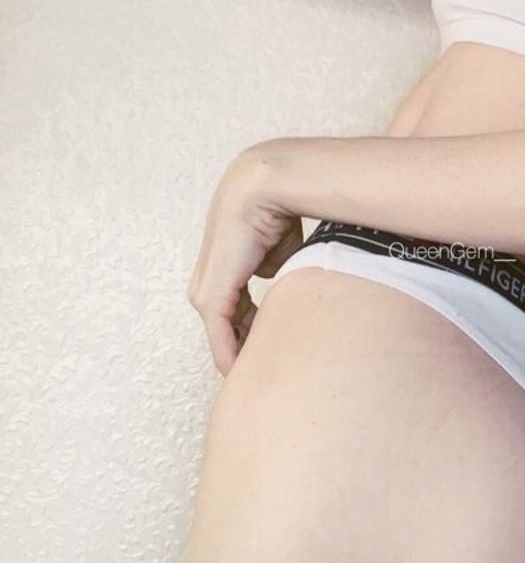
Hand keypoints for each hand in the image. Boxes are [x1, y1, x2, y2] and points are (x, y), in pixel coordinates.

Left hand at [187, 148, 305, 377]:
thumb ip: (278, 267)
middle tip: (268, 369)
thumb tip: (281, 282)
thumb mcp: (280, 247)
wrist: (264, 189)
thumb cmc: (277, 209)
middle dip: (248, 346)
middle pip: (229, 326)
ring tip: (261, 374)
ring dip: (242, 353)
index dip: (254, 331)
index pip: (236, 309)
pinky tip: (244, 371)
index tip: (272, 349)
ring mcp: (206, 289)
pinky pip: (221, 335)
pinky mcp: (210, 295)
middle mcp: (207, 279)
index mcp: (222, 266)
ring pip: (224, 334)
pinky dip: (232, 354)